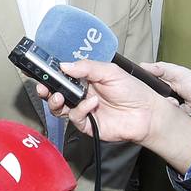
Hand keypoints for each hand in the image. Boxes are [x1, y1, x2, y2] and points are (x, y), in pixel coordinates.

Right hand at [36, 60, 190, 172]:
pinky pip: (76, 118)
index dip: (52, 74)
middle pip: (56, 93)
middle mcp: (82, 95)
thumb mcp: (110, 71)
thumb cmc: (134, 90)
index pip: (63, 76)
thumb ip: (86, 67)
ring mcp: (84, 110)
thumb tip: (64, 65)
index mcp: (86, 79)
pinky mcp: (88, 125)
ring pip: (60, 108)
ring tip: (60, 96)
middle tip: (43, 86)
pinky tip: (91, 103)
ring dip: (56, 101)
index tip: (43, 71)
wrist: (147, 112)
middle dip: (46, 90)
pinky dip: (81, 109)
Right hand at [143, 62, 190, 127]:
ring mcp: (167, 116)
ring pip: (156, 114)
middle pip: (147, 103)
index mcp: (161, 90)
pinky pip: (166, 125)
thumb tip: (143, 65)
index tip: (140, 86)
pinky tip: (183, 113)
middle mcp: (161, 104)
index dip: (141, 89)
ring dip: (167, 108)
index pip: (143, 90)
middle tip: (169, 96)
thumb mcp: (181, 74)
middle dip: (155, 99)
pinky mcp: (173, 128)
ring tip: (178, 104)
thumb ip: (163, 69)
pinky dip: (173, 120)